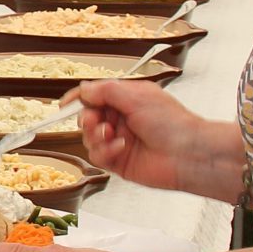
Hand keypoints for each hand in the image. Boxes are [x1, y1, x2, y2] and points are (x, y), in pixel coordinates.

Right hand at [71, 79, 233, 193]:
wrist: (188, 154)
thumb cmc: (173, 123)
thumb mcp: (136, 96)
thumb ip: (105, 91)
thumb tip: (83, 89)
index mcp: (127, 99)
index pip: (95, 96)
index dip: (79, 99)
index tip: (64, 103)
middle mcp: (122, 119)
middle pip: (87, 117)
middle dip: (86, 118)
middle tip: (93, 120)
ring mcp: (119, 141)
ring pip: (89, 138)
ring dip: (96, 136)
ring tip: (110, 135)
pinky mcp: (119, 162)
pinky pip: (98, 156)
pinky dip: (105, 151)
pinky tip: (119, 148)